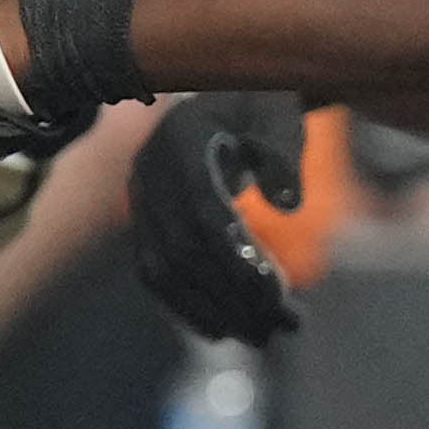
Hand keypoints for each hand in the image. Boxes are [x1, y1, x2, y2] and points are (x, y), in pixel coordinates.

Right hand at [132, 90, 305, 346]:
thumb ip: (282, 153)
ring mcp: (140, 197)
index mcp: (181, 140)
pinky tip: (222, 328)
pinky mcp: (141, 219)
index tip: (276, 293)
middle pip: (184, 250)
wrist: (222, 93)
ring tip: (259, 335)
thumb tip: (288, 204)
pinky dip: (184, 304)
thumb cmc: (259, 101)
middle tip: (280, 326)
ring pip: (164, 269)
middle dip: (231, 295)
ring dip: (210, 309)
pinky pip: (153, 270)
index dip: (237, 258)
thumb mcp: (278, 114)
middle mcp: (149, 171)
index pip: (203, 214)